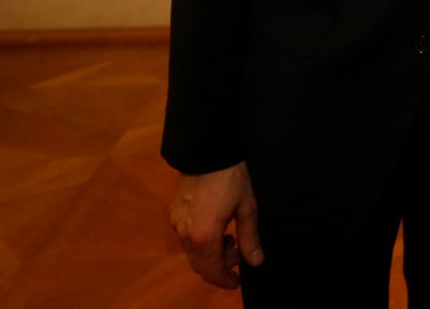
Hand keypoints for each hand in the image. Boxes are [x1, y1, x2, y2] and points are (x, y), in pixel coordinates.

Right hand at [170, 162, 261, 287]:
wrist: (208, 148)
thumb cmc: (231, 176)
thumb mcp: (247, 207)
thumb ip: (250, 237)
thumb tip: (255, 260)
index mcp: (204, 236)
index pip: (212, 271)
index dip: (225, 280)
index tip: (237, 281)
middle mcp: (185, 233)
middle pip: (200, 265)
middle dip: (219, 267)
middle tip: (238, 256)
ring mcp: (177, 222)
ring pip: (192, 251)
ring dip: (210, 253)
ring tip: (230, 238)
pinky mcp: (174, 211)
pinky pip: (186, 237)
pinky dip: (200, 241)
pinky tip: (216, 227)